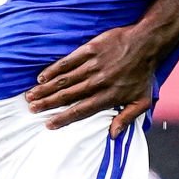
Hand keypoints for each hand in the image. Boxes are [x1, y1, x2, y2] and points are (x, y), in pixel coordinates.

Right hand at [26, 26, 159, 137]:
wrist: (147, 42)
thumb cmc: (144, 74)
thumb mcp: (142, 100)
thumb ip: (127, 118)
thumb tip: (113, 136)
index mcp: (110, 96)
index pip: (82, 111)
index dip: (64, 118)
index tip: (48, 125)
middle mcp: (99, 82)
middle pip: (68, 96)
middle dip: (47, 104)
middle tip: (31, 109)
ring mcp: (94, 65)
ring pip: (65, 79)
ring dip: (46, 89)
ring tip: (31, 95)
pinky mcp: (91, 49)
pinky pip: (68, 61)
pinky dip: (53, 69)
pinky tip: (42, 77)